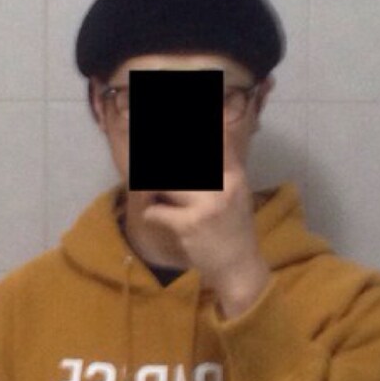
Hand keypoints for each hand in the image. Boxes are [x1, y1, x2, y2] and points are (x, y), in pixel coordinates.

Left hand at [140, 129, 268, 303]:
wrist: (238, 267)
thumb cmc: (234, 229)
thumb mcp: (236, 193)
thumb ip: (222, 168)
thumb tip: (208, 137)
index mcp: (235, 176)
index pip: (216, 140)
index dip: (202, 124)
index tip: (165, 113)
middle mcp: (224, 186)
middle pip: (181, 157)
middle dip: (154, 160)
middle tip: (141, 155)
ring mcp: (207, 205)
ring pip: (166, 185)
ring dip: (154, 190)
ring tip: (153, 194)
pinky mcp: (189, 224)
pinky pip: (157, 211)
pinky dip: (153, 214)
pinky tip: (158, 218)